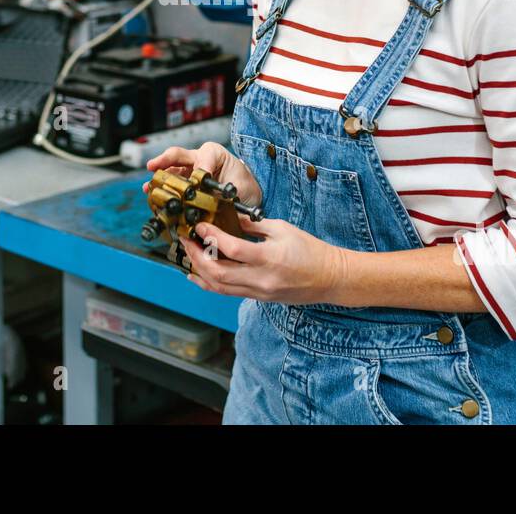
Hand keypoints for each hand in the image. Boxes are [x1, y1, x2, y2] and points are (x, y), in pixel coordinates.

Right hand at [143, 141, 262, 208]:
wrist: (247, 195)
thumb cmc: (244, 186)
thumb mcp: (240, 185)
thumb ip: (227, 190)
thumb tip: (214, 200)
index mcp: (214, 154)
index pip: (203, 156)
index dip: (200, 168)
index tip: (201, 180)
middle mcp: (199, 158)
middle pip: (177, 155)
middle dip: (163, 161)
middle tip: (152, 167)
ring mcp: (189, 171)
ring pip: (171, 170)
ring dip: (159, 178)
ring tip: (149, 187)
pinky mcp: (185, 183)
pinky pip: (172, 183)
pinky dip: (163, 191)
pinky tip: (155, 197)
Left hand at [179, 215, 349, 305]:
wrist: (329, 278)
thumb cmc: (310, 250)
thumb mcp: (282, 229)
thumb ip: (253, 225)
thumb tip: (228, 218)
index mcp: (269, 257)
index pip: (232, 249)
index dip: (211, 237)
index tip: (199, 225)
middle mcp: (261, 279)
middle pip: (218, 272)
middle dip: (197, 256)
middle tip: (186, 239)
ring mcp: (258, 292)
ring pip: (219, 287)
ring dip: (199, 271)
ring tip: (187, 254)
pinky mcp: (258, 298)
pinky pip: (228, 293)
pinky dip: (209, 284)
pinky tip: (196, 275)